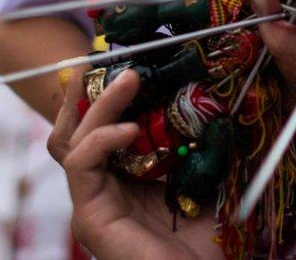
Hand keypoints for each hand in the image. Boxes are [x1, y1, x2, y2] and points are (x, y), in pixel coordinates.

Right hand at [49, 69, 222, 258]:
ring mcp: (92, 202)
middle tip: (105, 57)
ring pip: (73, 140)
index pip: (101, 127)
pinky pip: (80, 165)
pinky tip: (129, 127)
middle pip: (75, 129)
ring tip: (126, 78)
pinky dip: (101, 138)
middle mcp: (102, 188)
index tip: (126, 59)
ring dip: (98, 104)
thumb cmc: (213, 237)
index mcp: (125, 177)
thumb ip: (207, 139)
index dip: (108, 93)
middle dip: (89, 90)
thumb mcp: (211, 173)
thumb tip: (223, 93)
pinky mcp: (90, 216)